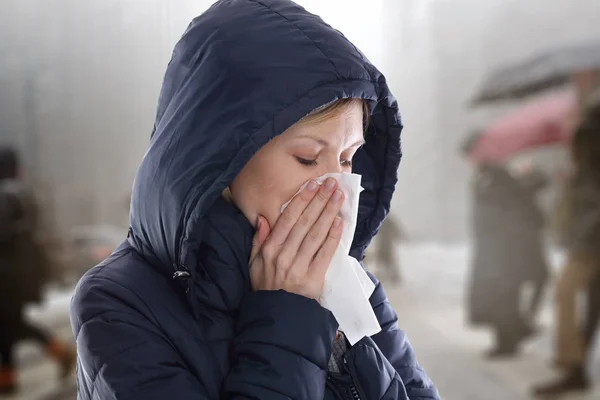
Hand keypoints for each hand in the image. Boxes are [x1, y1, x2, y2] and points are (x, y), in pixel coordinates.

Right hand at [249, 178, 343, 299]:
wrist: (275, 316)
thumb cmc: (265, 286)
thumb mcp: (254, 263)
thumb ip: (258, 240)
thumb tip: (263, 218)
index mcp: (269, 249)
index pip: (287, 219)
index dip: (301, 200)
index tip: (313, 184)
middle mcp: (283, 255)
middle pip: (305, 222)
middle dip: (319, 200)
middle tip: (331, 183)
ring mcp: (299, 267)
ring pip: (316, 234)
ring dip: (329, 213)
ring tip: (338, 197)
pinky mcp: (313, 279)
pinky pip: (325, 254)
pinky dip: (333, 237)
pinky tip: (339, 222)